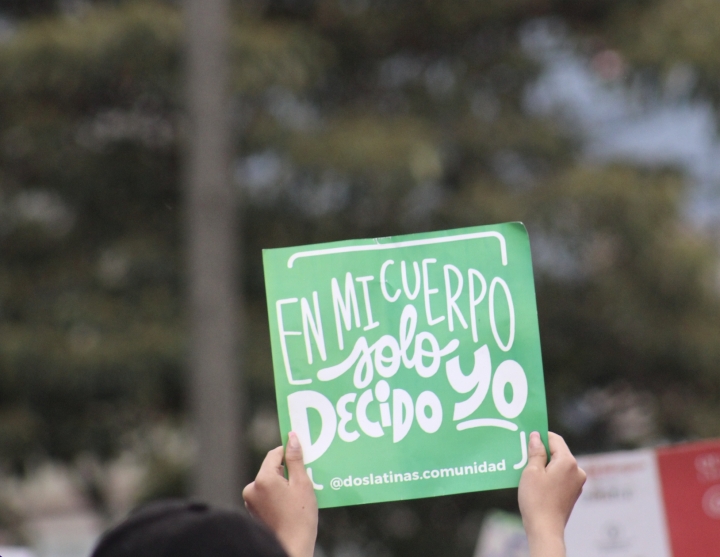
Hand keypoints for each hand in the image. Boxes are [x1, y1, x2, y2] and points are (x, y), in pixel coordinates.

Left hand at [243, 432, 317, 556]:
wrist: (291, 546)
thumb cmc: (300, 518)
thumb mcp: (302, 484)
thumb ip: (296, 459)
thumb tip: (292, 438)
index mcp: (263, 479)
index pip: (275, 454)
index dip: (289, 453)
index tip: (302, 457)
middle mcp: (252, 487)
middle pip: (271, 468)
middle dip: (287, 471)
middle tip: (304, 480)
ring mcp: (250, 500)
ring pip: (269, 481)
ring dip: (282, 483)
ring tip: (297, 496)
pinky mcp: (253, 510)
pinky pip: (266, 493)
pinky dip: (277, 494)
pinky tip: (290, 504)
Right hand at [518, 432, 585, 556]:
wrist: (545, 529)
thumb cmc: (537, 500)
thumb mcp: (531, 471)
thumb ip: (536, 451)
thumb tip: (536, 437)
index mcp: (568, 462)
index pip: (555, 439)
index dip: (541, 436)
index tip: (527, 437)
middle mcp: (577, 471)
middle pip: (558, 452)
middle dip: (542, 451)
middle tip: (524, 454)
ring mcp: (577, 483)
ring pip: (559, 465)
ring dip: (545, 464)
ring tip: (528, 470)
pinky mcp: (573, 493)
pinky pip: (561, 477)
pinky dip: (549, 475)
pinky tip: (536, 482)